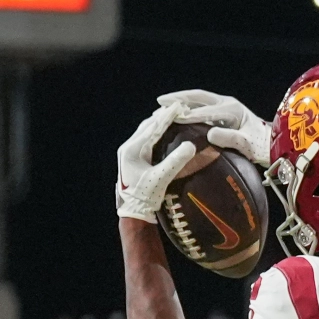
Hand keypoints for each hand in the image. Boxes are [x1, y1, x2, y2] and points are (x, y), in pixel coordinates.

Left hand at [114, 103, 195, 222]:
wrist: (133, 212)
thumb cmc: (145, 197)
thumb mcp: (162, 178)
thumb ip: (175, 161)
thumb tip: (191, 145)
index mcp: (132, 150)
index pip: (153, 128)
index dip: (167, 116)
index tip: (180, 106)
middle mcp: (128, 148)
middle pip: (147, 126)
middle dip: (163, 116)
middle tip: (178, 107)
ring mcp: (128, 153)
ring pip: (145, 131)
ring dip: (158, 123)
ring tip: (172, 115)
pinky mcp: (132, 159)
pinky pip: (144, 139)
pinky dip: (155, 132)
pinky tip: (163, 131)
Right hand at [157, 89, 272, 164]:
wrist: (272, 144)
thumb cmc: (261, 147)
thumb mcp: (247, 145)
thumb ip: (230, 139)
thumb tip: (210, 134)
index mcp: (233, 109)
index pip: (207, 111)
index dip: (190, 115)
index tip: (173, 118)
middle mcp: (227, 104)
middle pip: (199, 97)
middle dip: (179, 98)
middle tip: (160, 101)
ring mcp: (224, 107)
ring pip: (198, 100)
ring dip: (181, 101)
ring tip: (163, 105)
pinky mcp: (222, 113)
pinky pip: (201, 107)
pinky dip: (187, 109)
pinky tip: (176, 115)